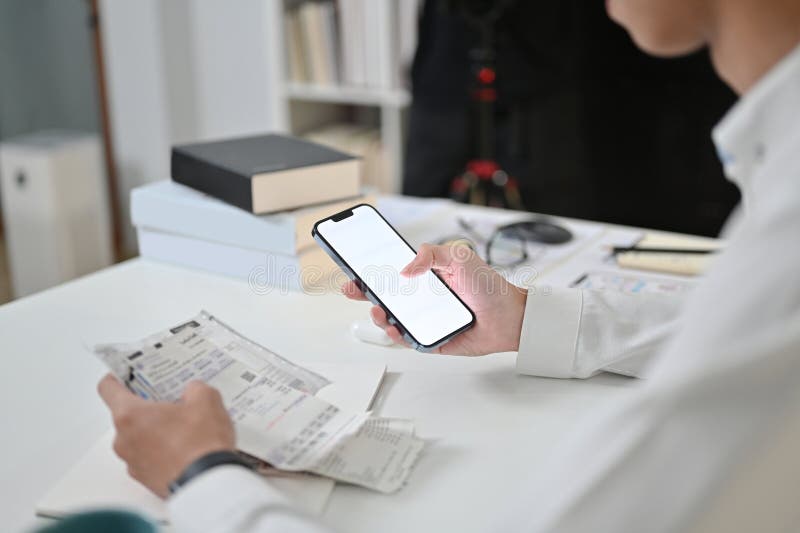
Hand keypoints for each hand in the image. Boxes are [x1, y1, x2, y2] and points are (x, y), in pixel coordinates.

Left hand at [97, 374, 235, 497]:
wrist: (208, 484)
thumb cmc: (200, 444)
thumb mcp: (207, 400)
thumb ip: (196, 388)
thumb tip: (194, 391)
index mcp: (130, 415)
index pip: (108, 388)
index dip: (118, 377)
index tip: (129, 375)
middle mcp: (124, 440)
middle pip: (128, 415)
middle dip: (150, 407)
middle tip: (173, 402)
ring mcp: (133, 463)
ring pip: (139, 438)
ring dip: (157, 432)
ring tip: (187, 429)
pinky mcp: (146, 480)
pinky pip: (150, 459)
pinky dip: (164, 452)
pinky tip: (188, 449)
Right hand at [342, 243, 527, 355]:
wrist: (510, 316)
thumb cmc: (488, 286)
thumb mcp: (459, 257)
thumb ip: (431, 254)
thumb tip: (405, 268)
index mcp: (426, 278)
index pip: (391, 274)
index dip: (372, 273)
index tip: (356, 269)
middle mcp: (422, 299)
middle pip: (385, 297)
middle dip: (364, 293)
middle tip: (352, 289)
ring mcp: (425, 320)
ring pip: (392, 320)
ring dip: (379, 316)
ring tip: (377, 310)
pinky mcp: (432, 339)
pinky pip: (409, 340)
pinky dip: (397, 335)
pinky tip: (394, 327)